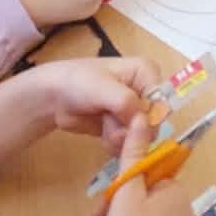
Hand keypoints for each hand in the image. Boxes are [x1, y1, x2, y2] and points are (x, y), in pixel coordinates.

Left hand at [34, 57, 157, 145]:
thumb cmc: (80, 82)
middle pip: (152, 121)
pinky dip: (116, 143)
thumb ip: (127, 103)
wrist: (54, 97)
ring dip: (121, 136)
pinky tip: (103, 134)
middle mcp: (145, 91)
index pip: (161, 100)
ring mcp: (133, 111)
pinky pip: (128, 143)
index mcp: (146, 72)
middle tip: (111, 124)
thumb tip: (143, 122)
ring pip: (140, 135)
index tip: (130, 122)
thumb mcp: (104, 89)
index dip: (148, 116)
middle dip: (131, 129)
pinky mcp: (122, 127)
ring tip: (104, 126)